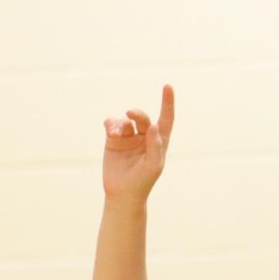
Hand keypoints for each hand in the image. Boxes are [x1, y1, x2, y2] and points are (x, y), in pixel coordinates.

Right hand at [101, 84, 174, 203]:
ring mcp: (129, 137)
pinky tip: (111, 130)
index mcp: (159, 141)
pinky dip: (111, 124)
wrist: (123, 193)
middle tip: (131, 114)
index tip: (168, 86)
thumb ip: (155, 146)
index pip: (165, 118)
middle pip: (143, 117)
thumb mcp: (153, 165)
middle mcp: (145, 136)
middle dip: (138, 114)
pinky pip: (112, 124)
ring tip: (115, 133)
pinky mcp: (113, 139)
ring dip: (120, 123)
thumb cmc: (143, 181)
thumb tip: (155, 126)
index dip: (167, 103)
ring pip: (125, 121)